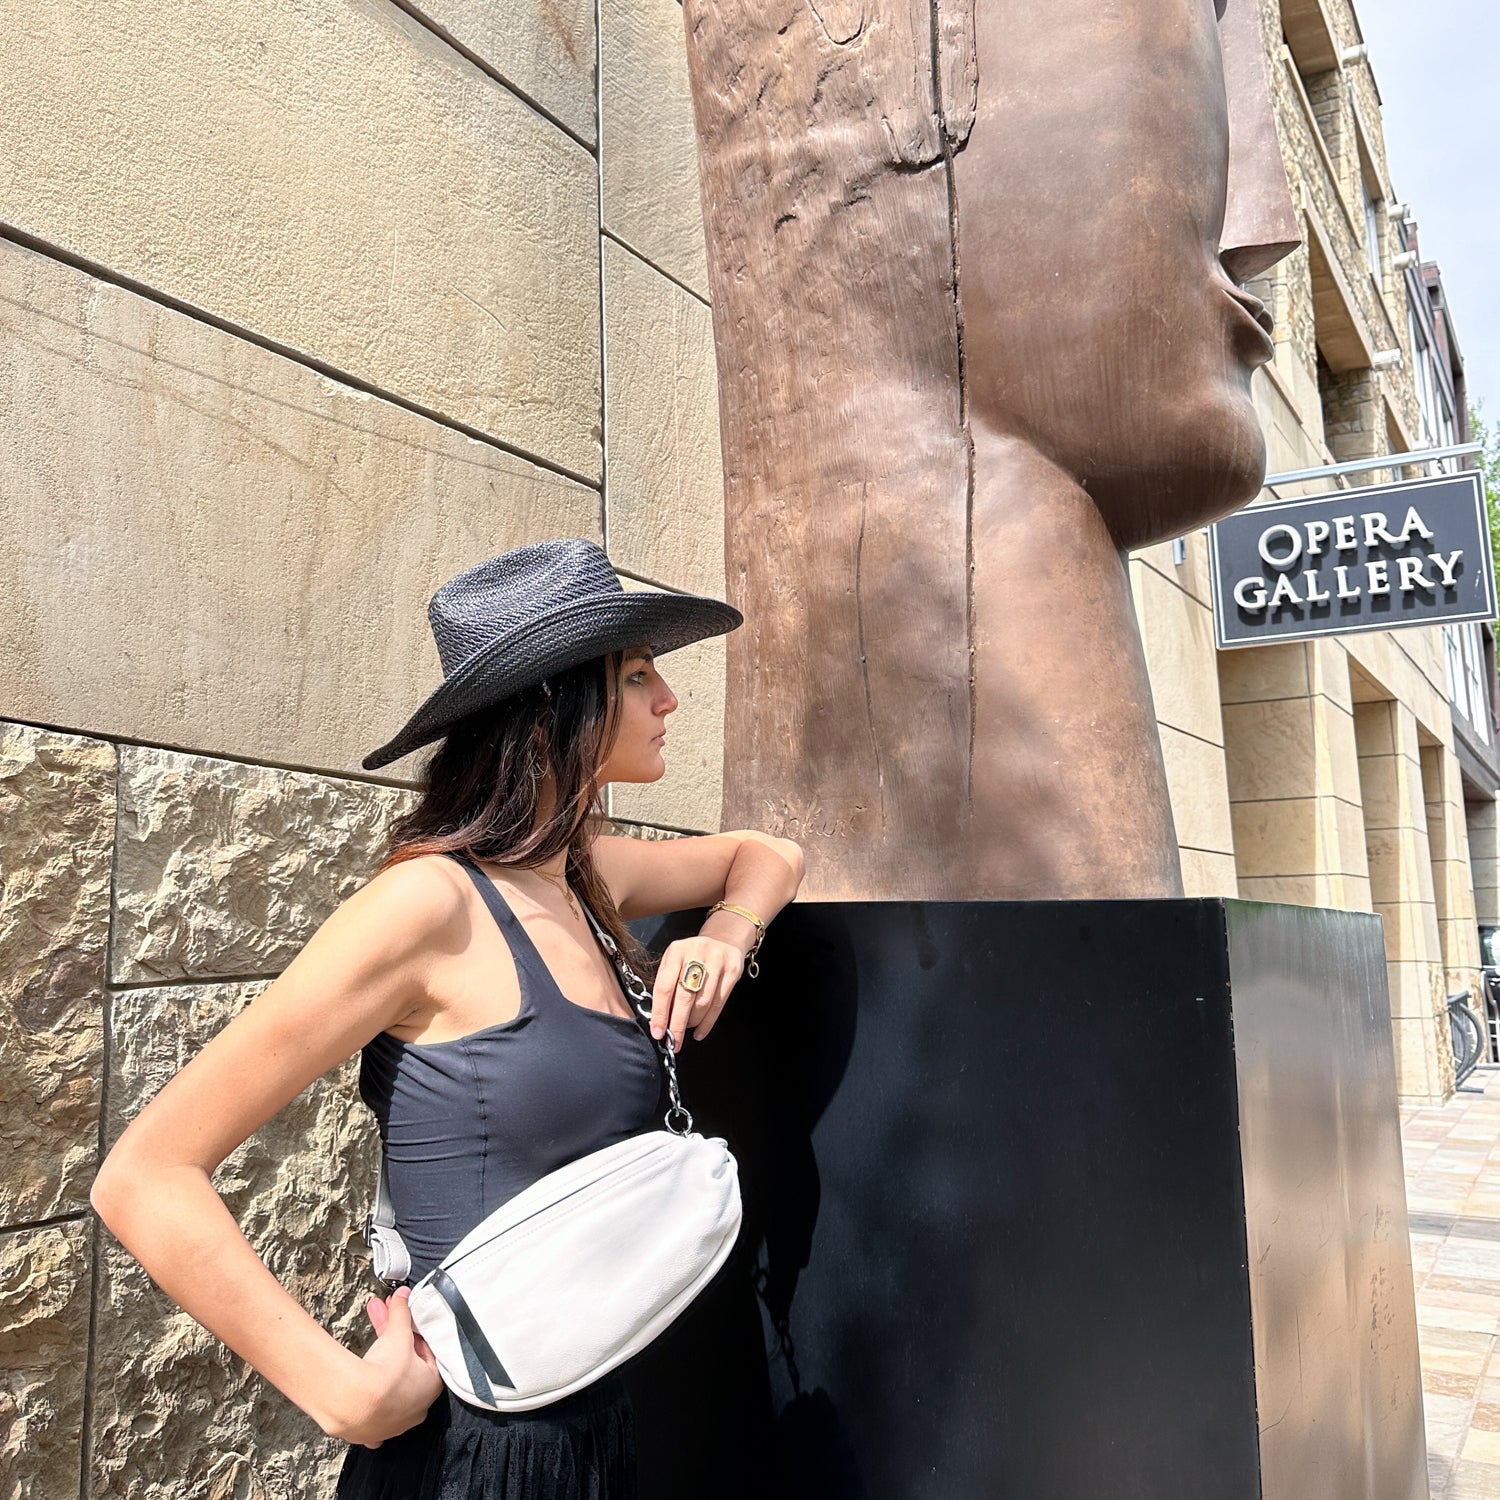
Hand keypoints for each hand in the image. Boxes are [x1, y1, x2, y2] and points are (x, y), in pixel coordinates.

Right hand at [332, 1287, 442, 1447]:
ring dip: (380, 1367)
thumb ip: (402, 1313)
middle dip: (393, 1342)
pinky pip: (373, 1417)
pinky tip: (364, 1394)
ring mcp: (393, 1425)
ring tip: (367, 1345)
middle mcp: (416, 1410)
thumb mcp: (398, 1334)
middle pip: (406, 1368)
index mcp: (431, 1387)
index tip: (403, 1325)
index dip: (414, 1336)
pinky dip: (369, 1404)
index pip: (427, 1355)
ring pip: (390, 1390)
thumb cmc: (387, 1371)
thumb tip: (402, 1295)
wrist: (356, 1403)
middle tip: (382, 1320)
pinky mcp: (371, 1432)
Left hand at [651, 936, 745, 1046]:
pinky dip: (708, 1022)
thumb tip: (662, 1019)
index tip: (657, 1032)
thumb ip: (668, 985)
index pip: (665, 987)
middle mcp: (696, 954)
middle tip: (673, 1042)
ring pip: (703, 1003)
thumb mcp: (676, 961)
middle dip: (677, 1024)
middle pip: (684, 997)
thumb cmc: (693, 954)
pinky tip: (700, 1031)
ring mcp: (717, 962)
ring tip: (686, 1028)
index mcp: (676, 951)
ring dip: (692, 1022)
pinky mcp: (732, 972)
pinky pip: (718, 1004)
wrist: (723, 938)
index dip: (660, 1012)